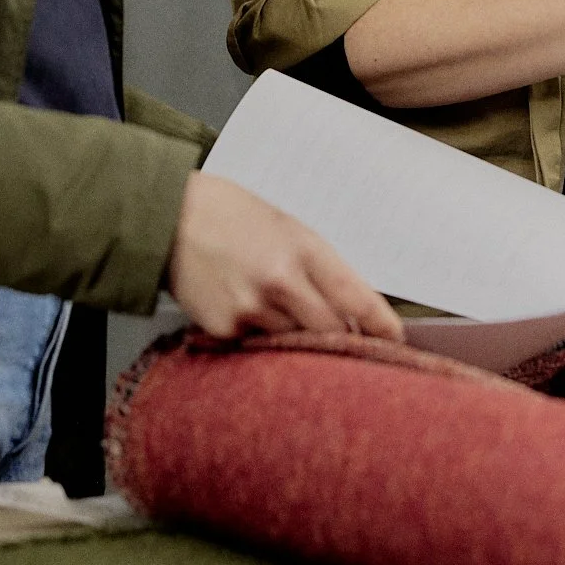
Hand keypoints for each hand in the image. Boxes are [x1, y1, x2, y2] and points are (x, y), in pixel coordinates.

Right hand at [166, 171, 403, 342]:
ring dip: (301, 343)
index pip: (359, 299)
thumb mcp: (286, 228)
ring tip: (286, 322)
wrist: (168, 218)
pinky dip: (263, 341)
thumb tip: (351, 311)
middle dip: (343, 343)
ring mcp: (253, 309)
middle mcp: (282, 281)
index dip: (383, 329)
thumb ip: (317, 268)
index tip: (396, 343)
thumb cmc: (231, 216)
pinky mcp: (226, 330)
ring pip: (296, 346)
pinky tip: (248, 314)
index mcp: (304, 248)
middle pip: (333, 334)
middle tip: (350, 347)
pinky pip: (259, 348)